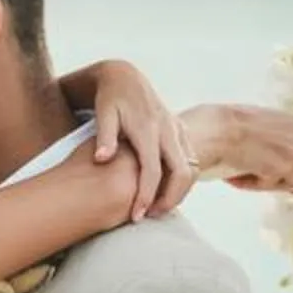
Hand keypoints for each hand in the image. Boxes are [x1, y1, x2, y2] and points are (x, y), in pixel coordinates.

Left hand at [88, 59, 195, 220]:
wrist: (124, 76)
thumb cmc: (109, 99)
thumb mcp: (103, 114)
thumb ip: (104, 137)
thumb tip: (102, 159)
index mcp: (148, 129)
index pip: (153, 170)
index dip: (146, 196)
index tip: (136, 216)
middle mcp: (168, 129)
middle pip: (181, 173)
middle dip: (170, 200)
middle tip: (150, 216)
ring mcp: (177, 129)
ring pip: (191, 168)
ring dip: (179, 192)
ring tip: (157, 208)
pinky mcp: (180, 130)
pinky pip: (191, 160)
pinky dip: (183, 179)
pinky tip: (166, 190)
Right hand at [199, 104, 292, 198]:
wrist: (219, 130)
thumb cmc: (234, 127)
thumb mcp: (271, 128)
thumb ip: (289, 142)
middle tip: (291, 189)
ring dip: (275, 184)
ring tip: (252, 171)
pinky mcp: (288, 167)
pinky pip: (276, 188)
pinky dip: (257, 186)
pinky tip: (242, 174)